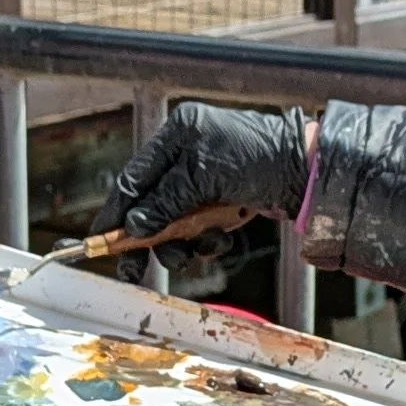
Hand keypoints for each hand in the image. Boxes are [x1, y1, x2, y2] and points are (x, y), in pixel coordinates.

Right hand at [91, 102, 311, 245]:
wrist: (306, 170)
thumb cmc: (258, 158)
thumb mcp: (203, 179)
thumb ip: (165, 203)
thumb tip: (133, 228)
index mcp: (176, 134)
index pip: (133, 179)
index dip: (115, 212)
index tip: (99, 240)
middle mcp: (185, 154)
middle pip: (150, 205)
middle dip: (146, 239)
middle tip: (133, 271)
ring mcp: (203, 179)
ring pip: (174, 222)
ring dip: (179, 243)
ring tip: (192, 251)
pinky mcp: (220, 199)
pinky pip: (199, 228)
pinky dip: (205, 239)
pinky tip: (221, 239)